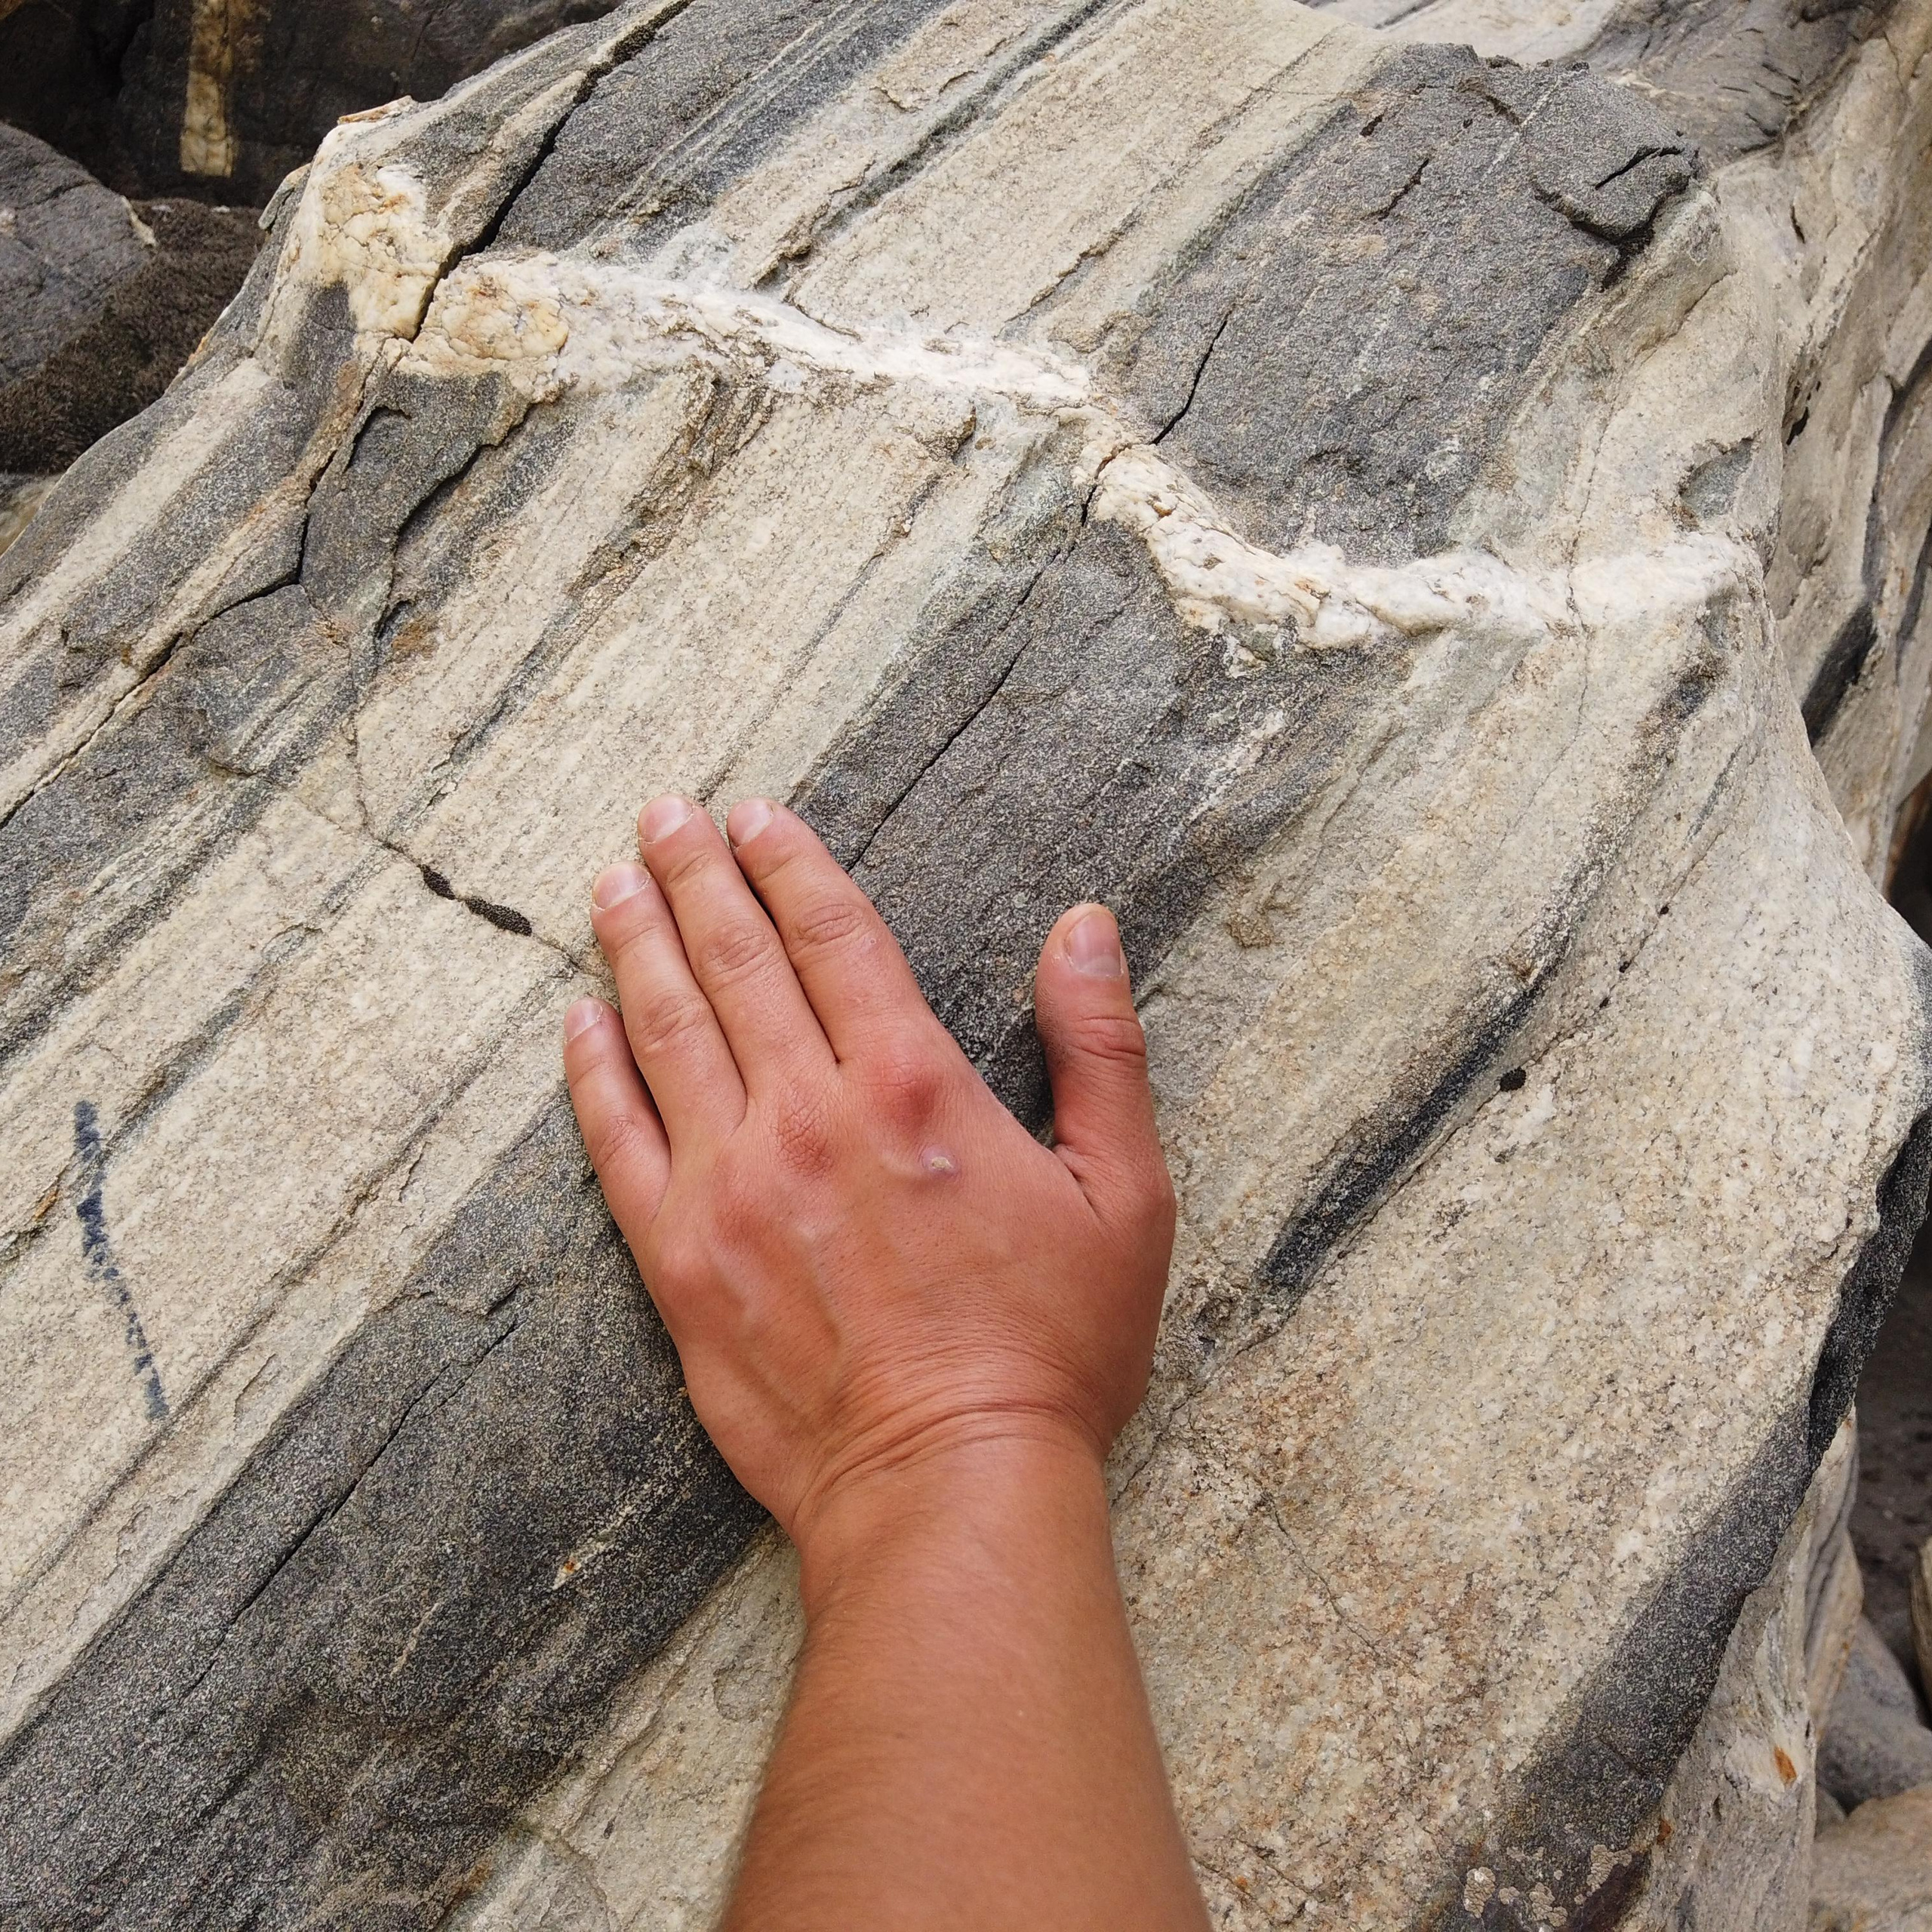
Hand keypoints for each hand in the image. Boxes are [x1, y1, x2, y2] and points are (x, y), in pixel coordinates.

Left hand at [561, 795, 1176, 1561]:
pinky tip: (575, 1020)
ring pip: (667, 1031)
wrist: (946, 1486)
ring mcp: (729, 1186)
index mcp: (911, 1087)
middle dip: (697, 876)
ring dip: (637, 945)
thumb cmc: (1048, 1348)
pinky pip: (616, 1141)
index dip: (790, 864)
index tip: (755, 814)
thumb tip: (1083, 930)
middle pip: (736, 961)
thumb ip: (1099, 1050)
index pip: (833, 937)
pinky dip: (592, 1072)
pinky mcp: (678, 1259)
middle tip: (664, 815)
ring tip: (613, 880)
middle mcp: (806, 1116)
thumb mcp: (1124, 1194)